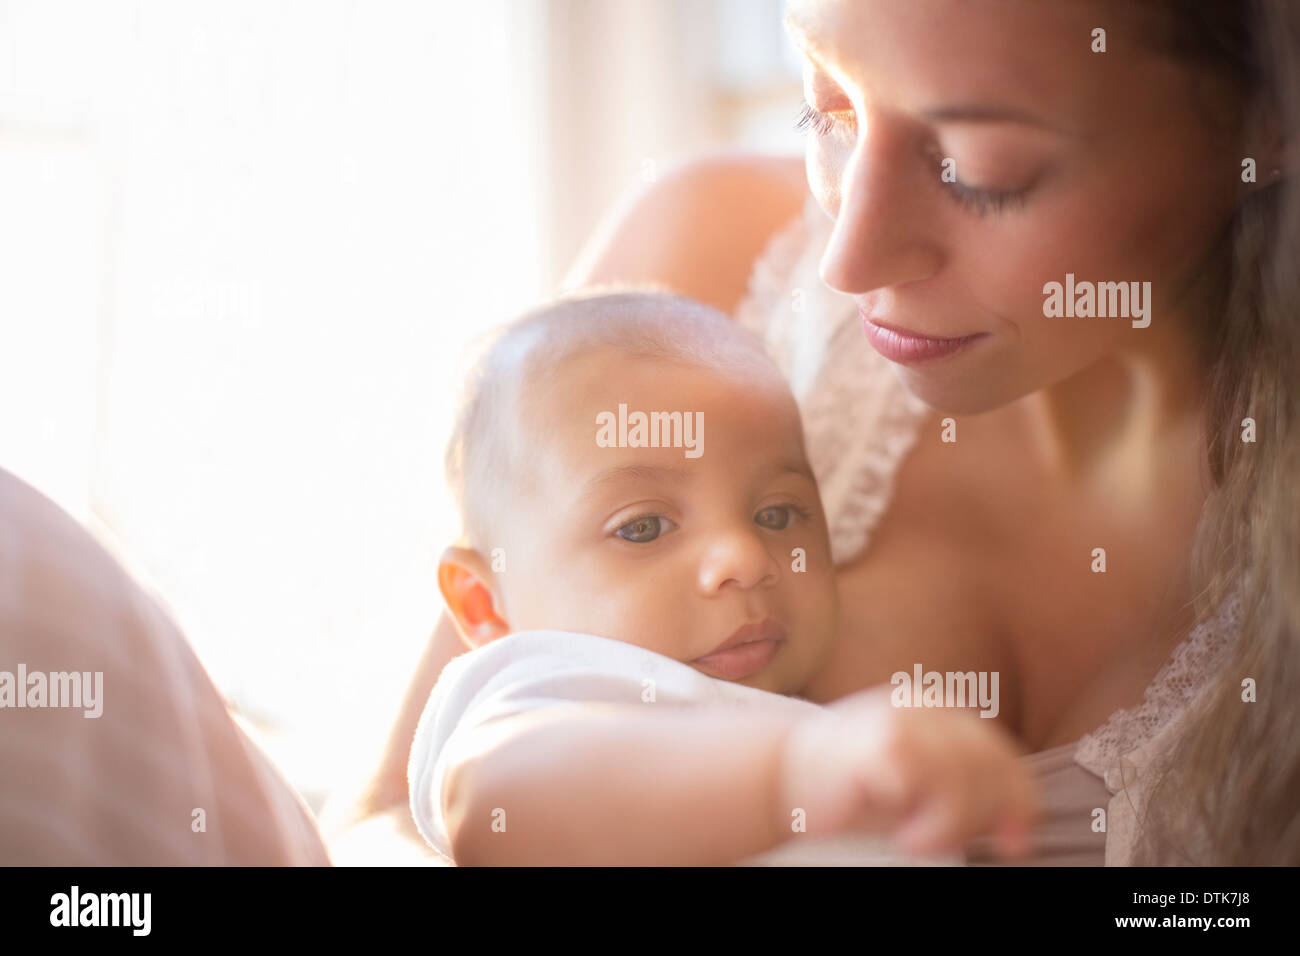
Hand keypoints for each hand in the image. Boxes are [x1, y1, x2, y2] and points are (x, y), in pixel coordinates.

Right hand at [776, 685, 1035, 859]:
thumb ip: (962, 781)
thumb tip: (1015, 818)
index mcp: (940, 710)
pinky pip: (934, 791)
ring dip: (951, 826)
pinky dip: (927, 826)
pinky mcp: (884, 743)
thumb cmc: (852, 786)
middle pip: (992, 767)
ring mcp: (904, 720)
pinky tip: (901, 833)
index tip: (1014, 845)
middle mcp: (926, 706)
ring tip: (916, 839)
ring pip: (968, 780)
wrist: (782, 775)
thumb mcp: (919, 780)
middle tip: (938, 840)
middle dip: (979, 817)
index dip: (1018, 802)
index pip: (1002, 755)